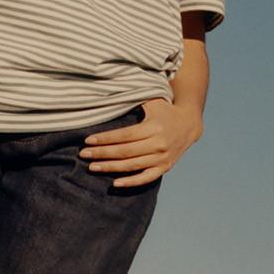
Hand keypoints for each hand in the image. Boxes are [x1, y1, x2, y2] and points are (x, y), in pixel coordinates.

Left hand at [79, 98, 202, 186]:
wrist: (189, 124)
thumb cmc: (164, 110)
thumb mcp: (152, 100)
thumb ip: (134, 97)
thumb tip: (110, 90)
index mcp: (154, 127)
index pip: (124, 135)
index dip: (105, 139)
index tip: (87, 141)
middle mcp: (159, 144)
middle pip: (125, 152)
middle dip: (102, 153)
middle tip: (83, 155)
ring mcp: (162, 158)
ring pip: (132, 166)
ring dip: (110, 168)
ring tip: (92, 167)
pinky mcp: (165, 167)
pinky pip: (146, 178)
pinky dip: (131, 182)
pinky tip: (115, 183)